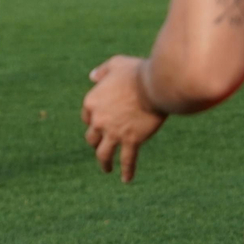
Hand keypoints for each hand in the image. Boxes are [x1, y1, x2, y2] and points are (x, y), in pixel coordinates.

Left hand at [82, 55, 167, 181]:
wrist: (155, 86)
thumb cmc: (137, 72)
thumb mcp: (116, 64)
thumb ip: (103, 70)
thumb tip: (92, 76)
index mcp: (92, 102)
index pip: (87, 117)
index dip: (93, 121)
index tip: (100, 125)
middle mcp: (98, 120)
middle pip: (91, 137)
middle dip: (96, 143)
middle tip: (101, 148)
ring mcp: (113, 132)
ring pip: (103, 153)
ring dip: (104, 163)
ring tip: (107, 170)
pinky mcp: (131, 140)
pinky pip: (127, 160)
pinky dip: (126, 171)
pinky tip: (126, 180)